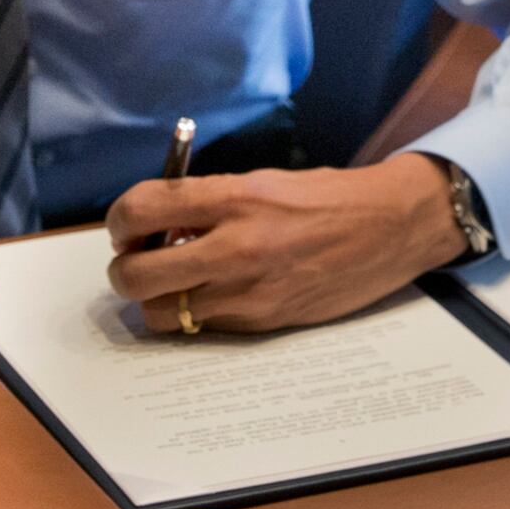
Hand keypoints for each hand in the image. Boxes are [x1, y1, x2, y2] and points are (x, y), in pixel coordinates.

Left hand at [101, 154, 466, 332]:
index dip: (119, 222)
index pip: (140, 210)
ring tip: (176, 282)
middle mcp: (235, 247)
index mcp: (233, 197)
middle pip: (135, 276)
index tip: (128, 226)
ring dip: (156, 300)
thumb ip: (207, 202)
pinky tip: (215, 294)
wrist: (389, 228)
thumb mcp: (261, 181)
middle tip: (141, 259)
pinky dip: (196, 314)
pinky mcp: (264, 322)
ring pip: (161, 314)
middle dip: (124, 270)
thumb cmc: (324, 198)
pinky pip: (203, 327)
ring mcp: (248, 292)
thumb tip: (157, 225)